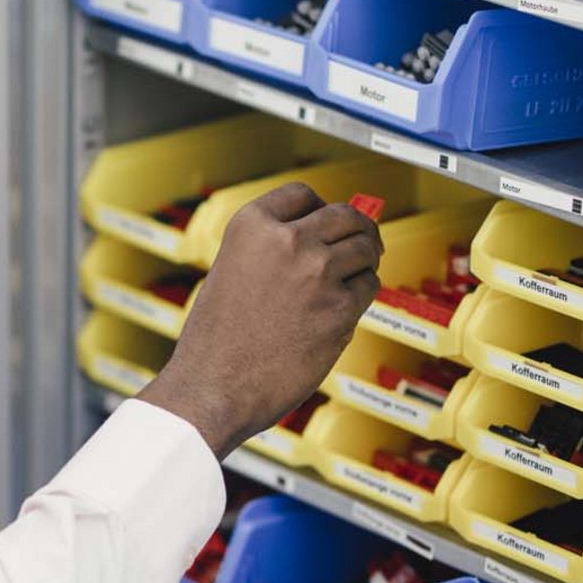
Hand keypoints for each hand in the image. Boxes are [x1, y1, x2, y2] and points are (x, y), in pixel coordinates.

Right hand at [138, 184, 381, 458]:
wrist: (213, 387)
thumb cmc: (216, 340)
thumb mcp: (230, 270)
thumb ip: (269, 249)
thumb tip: (319, 239)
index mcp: (252, 225)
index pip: (303, 194)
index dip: (319, 207)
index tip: (325, 221)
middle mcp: (287, 240)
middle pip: (344, 215)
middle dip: (356, 228)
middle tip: (362, 241)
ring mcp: (317, 272)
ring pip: (365, 249)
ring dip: (364, 262)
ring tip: (354, 277)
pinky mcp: (340, 308)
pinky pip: (369, 287)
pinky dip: (361, 296)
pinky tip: (342, 310)